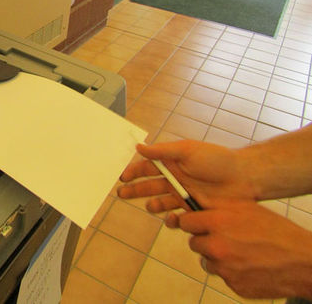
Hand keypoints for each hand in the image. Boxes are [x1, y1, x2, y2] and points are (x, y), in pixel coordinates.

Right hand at [117, 140, 256, 214]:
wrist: (244, 179)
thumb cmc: (217, 160)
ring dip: (153, 205)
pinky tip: (172, 219)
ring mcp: (183, 196)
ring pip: (160, 203)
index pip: (147, 168)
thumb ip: (163, 151)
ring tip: (151, 207)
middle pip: (149, 186)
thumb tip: (139, 147)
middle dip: (134, 190)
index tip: (123, 177)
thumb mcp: (188, 150)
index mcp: (172, 163)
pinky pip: (177, 218)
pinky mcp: (193, 211)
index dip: (133, 172)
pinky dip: (172, 220)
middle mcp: (175, 180)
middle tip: (121, 194)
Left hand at [179, 201, 311, 298]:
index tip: (199, 223)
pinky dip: (232, 271)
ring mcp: (224, 268)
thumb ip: (215, 204)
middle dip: (205, 240)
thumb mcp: (246, 208)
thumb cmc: (276, 231)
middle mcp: (217, 246)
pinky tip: (249, 264)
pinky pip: (223, 276)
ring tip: (241, 251)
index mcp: (218, 223)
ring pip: (208, 261)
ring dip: (218, 257)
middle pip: (194, 243)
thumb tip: (191, 199)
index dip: (193, 222)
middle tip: (226, 238)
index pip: (185, 222)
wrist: (303, 262)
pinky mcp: (234, 285)